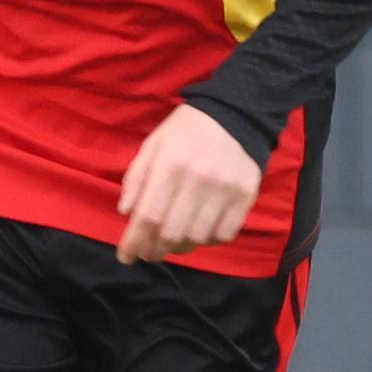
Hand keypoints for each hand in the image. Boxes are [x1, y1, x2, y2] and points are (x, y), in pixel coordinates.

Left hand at [119, 103, 265, 262]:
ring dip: (180, 248)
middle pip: (172, 233)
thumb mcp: (153, 145)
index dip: (134, 242)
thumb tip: (125, 213)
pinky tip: (199, 233)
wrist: (235, 115)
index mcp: (170, 165)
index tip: (125, 257)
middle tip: (148, 253)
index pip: (148, 215)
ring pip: (198, 238)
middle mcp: (198, 180)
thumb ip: (136, 178)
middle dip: (154, 251)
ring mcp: (225, 190)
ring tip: (172, 244)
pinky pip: (225, 234)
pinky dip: (208, 241)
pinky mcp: (246, 196)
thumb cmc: (186, 131)